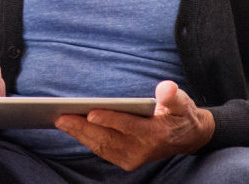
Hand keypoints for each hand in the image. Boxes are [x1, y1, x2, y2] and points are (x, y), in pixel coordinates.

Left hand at [54, 80, 214, 170]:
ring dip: (80, 134)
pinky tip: (72, 129)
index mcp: (156, 133)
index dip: (109, 119)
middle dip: (83, 128)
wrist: (187, 138)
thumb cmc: (180, 114)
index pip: (128, 126)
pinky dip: (86, 140)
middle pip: (108, 138)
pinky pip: (102, 150)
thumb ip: (173, 96)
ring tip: (61, 121)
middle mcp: (143, 149)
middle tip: (61, 117)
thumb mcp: (182, 101)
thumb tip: (166, 89)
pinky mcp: (126, 161)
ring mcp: (133, 158)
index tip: (90, 112)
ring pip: (101, 146)